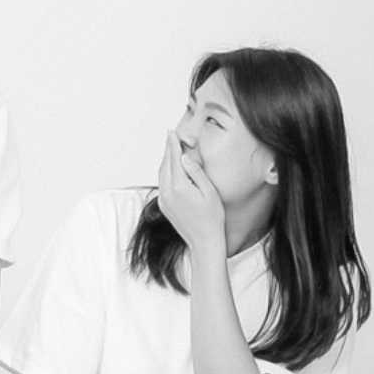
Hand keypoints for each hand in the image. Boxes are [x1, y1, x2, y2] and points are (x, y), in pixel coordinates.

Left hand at [157, 130, 224, 253]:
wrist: (203, 241)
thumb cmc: (212, 217)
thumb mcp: (209, 192)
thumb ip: (196, 172)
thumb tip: (184, 157)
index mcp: (179, 187)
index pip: (174, 159)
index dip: (172, 144)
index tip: (171, 132)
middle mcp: (167, 193)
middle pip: (165, 164)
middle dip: (167, 149)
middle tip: (170, 135)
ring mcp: (163, 200)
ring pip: (161, 174)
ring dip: (165, 160)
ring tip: (170, 148)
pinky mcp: (163, 206)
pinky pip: (162, 184)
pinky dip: (165, 172)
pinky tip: (171, 168)